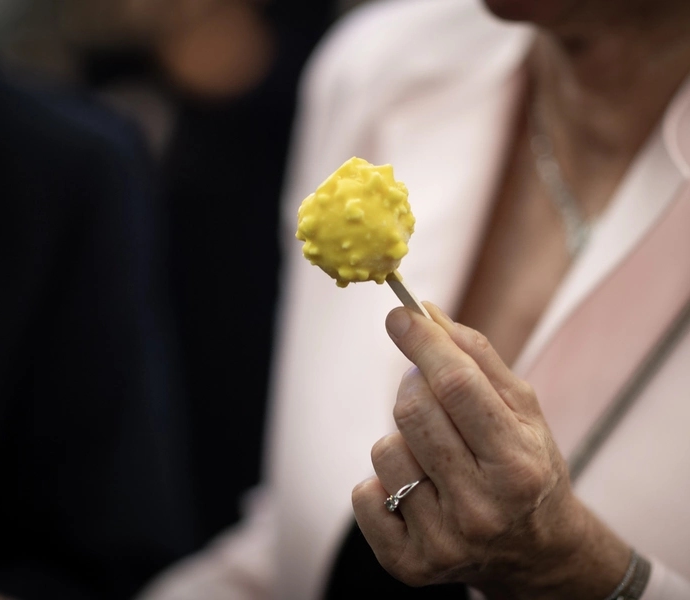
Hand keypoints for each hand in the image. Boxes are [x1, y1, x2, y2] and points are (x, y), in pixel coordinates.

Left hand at [352, 303, 631, 598]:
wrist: (535, 555)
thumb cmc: (527, 468)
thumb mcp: (523, 412)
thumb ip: (477, 358)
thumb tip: (424, 311)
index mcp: (517, 466)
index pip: (457, 386)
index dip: (423, 343)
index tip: (399, 314)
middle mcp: (481, 509)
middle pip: (412, 412)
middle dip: (413, 387)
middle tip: (428, 391)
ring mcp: (442, 542)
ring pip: (384, 450)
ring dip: (401, 441)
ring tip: (434, 457)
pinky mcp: (407, 564)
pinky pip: (364, 494)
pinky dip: (381, 483)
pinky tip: (417, 492)